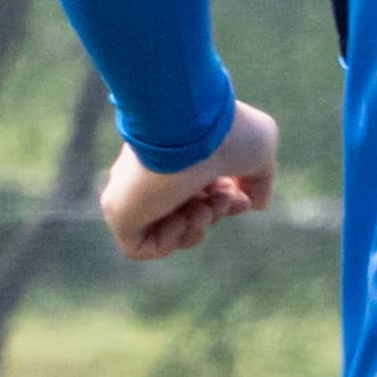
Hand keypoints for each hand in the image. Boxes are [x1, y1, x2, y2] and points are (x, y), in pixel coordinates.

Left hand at [98, 99, 278, 264]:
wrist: (192, 128)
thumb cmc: (227, 133)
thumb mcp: (258, 152)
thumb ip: (258, 179)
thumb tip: (254, 204)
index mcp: (179, 159)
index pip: (199, 195)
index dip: (226, 205)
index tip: (244, 202)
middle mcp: (153, 176)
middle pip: (186, 215)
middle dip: (214, 214)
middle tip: (222, 199)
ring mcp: (133, 194)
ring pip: (165, 232)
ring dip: (196, 228)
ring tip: (202, 206)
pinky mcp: (118, 211)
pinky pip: (138, 248)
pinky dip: (168, 242)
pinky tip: (178, 217)